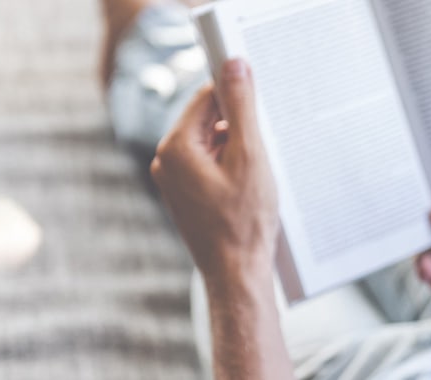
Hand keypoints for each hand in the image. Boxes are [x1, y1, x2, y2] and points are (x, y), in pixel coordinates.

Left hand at [151, 59, 278, 281]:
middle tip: (264, 148)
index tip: (260, 99)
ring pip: (211, 143)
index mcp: (175, 147)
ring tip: (257, 175)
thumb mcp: (250, 156)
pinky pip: (210, 164)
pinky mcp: (186, 195)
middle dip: (239, 127)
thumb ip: (242, 107)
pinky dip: (232, 167)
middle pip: (208, 119)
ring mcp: (174, 180)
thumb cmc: (244, 221)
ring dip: (238, 148)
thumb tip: (235, 64)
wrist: (237, 272)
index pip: (205, 97)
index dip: (235, 94)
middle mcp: (167, 161)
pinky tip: (250, 187)